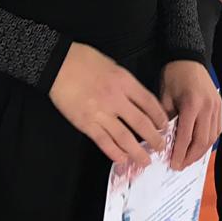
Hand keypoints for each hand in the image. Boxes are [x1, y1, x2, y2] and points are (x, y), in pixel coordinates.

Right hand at [50, 43, 168, 165]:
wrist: (58, 64)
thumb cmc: (84, 60)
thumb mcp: (112, 65)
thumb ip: (126, 83)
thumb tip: (137, 100)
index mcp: (124, 82)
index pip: (149, 103)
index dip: (159, 117)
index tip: (164, 126)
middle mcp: (115, 99)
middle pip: (141, 123)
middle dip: (154, 138)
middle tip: (160, 146)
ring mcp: (100, 113)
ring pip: (124, 138)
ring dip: (137, 152)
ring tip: (145, 160)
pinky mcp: (86, 124)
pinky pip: (104, 142)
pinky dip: (114, 152)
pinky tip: (122, 159)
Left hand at [160, 61, 221, 170]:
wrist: (189, 57)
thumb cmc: (174, 75)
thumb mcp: (165, 96)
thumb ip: (166, 119)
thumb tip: (163, 141)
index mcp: (192, 105)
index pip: (186, 137)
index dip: (179, 154)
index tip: (173, 165)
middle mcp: (208, 108)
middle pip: (202, 141)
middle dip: (191, 156)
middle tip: (180, 166)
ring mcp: (217, 107)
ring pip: (212, 138)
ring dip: (201, 151)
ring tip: (189, 159)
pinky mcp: (220, 106)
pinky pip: (217, 129)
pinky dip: (209, 141)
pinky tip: (200, 146)